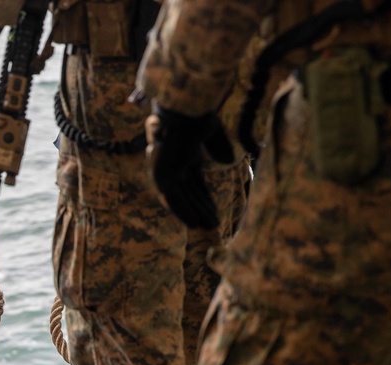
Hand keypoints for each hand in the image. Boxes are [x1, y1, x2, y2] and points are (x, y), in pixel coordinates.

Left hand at [145, 103, 233, 229]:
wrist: (185, 112)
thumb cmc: (197, 116)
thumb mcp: (212, 134)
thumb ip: (219, 148)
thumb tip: (228, 161)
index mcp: (182, 156)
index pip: (194, 183)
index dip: (204, 198)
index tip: (214, 210)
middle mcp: (173, 166)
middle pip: (188, 193)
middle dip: (200, 209)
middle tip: (211, 224)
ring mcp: (166, 172)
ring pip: (182, 198)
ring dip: (195, 213)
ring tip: (208, 227)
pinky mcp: (163, 177)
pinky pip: (175, 200)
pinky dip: (185, 212)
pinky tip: (195, 224)